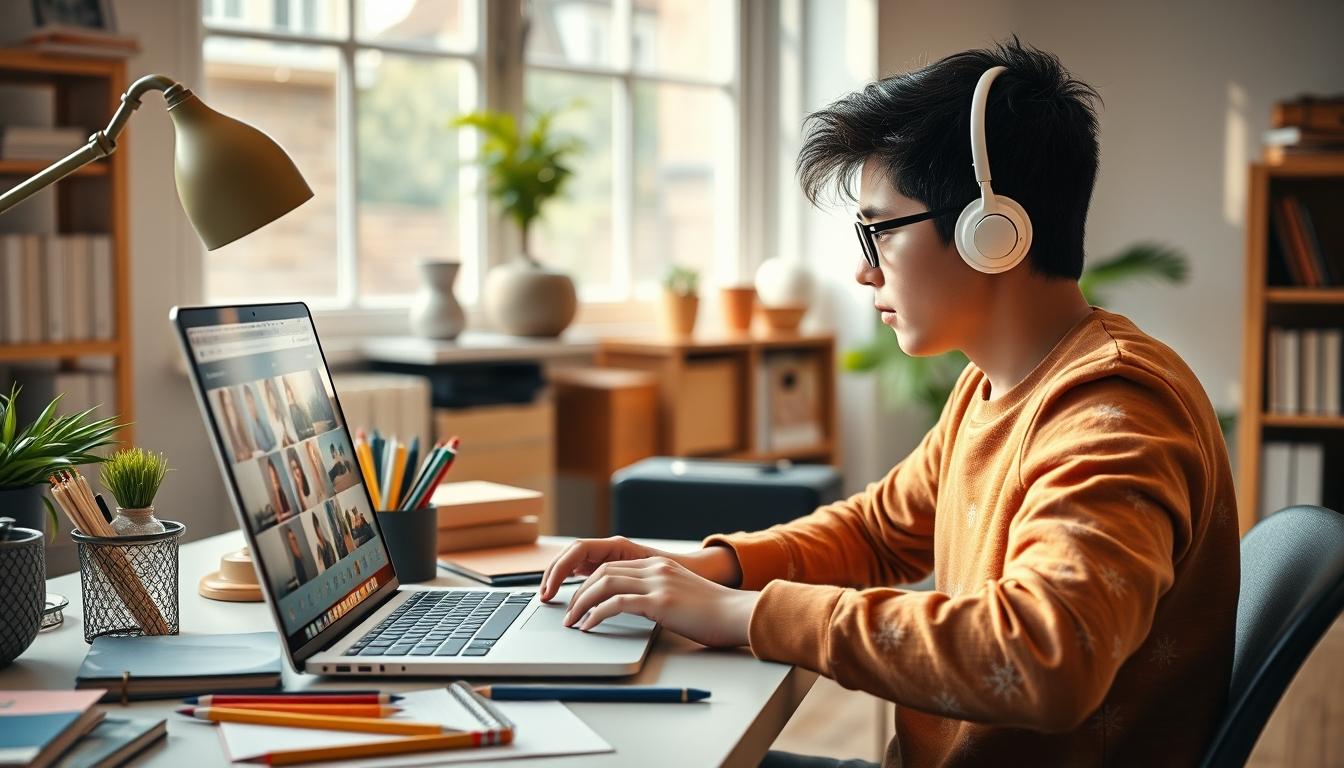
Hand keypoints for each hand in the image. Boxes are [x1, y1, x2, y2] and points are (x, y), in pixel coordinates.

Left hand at [562, 556, 759, 647]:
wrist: (738, 614)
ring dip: (582, 602)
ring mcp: (658, 583)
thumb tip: (635, 608)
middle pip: (603, 571)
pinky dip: (596, 614)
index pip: (612, 565)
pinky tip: (589, 626)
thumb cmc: (713, 613)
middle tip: (568, 611)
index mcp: (659, 565)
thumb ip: (658, 594)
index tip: (577, 598)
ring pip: (605, 584)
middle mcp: (655, 568)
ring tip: (572, 620)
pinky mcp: (660, 601)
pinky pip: (616, 604)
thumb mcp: (681, 595)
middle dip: (579, 591)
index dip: (589, 581)